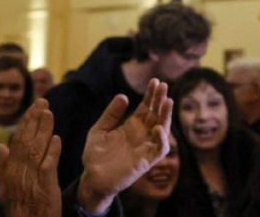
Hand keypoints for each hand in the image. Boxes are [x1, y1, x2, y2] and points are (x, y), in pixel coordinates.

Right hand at [0, 99, 62, 216]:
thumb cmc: (21, 207)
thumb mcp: (7, 187)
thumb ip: (4, 166)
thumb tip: (2, 145)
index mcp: (11, 170)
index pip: (18, 140)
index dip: (26, 122)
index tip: (35, 106)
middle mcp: (19, 172)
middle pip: (26, 141)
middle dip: (34, 120)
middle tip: (43, 101)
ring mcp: (32, 179)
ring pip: (37, 150)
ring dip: (43, 130)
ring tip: (48, 113)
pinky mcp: (45, 187)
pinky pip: (48, 166)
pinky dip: (52, 152)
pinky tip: (57, 139)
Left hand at [77, 79, 172, 213]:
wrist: (92, 179)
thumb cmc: (95, 156)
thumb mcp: (99, 130)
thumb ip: (111, 115)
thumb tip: (123, 96)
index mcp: (132, 125)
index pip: (147, 106)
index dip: (152, 94)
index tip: (155, 81)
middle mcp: (142, 134)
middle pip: (156, 113)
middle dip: (161, 100)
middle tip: (163, 86)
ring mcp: (146, 146)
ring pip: (163, 128)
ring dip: (166, 115)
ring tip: (167, 101)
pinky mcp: (147, 161)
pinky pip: (160, 149)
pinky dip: (162, 139)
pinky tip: (157, 128)